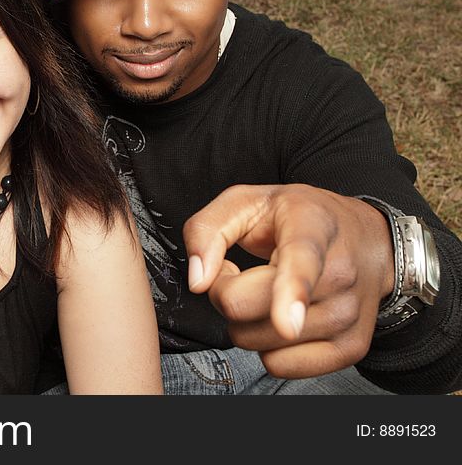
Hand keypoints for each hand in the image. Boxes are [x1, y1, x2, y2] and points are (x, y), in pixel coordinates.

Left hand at [183, 184, 394, 377]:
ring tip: (264, 291)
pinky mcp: (350, 348)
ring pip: (258, 342)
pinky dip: (266, 346)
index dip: (291, 293)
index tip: (287, 322)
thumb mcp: (245, 202)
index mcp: (311, 226)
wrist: (368, 241)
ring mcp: (348, 314)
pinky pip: (280, 366)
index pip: (301, 263)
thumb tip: (198, 280)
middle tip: (241, 273)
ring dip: (245, 321)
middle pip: (248, 309)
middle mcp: (339, 272)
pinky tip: (279, 318)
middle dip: (225, 294)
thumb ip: (207, 230)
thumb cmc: (300, 218)